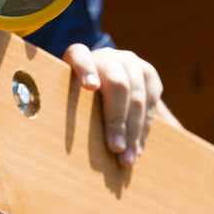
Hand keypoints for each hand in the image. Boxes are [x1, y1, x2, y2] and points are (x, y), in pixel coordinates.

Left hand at [63, 44, 170, 166]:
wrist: (101, 84)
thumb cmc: (74, 101)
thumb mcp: (66, 102)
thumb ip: (68, 111)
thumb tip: (63, 142)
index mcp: (78, 56)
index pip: (79, 56)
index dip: (85, 69)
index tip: (90, 87)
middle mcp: (106, 56)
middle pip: (117, 84)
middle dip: (117, 120)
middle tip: (114, 148)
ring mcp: (130, 62)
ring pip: (137, 96)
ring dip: (134, 131)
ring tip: (127, 158)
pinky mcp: (149, 74)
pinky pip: (151, 102)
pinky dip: (144, 130)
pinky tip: (137, 149)